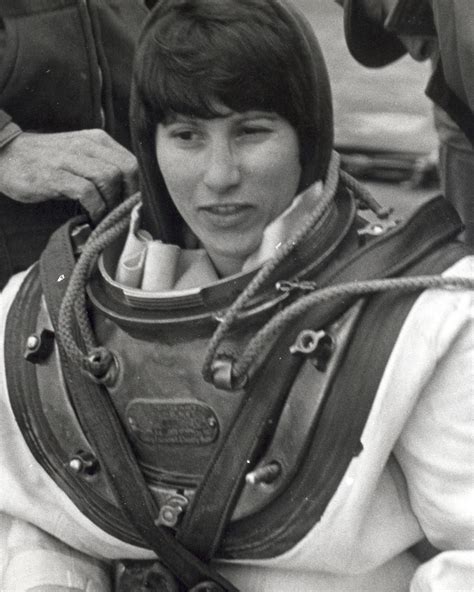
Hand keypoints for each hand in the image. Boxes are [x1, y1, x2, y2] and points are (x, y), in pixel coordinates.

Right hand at [0, 129, 137, 222]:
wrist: (4, 155)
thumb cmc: (45, 161)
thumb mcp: (78, 156)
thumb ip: (101, 167)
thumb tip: (126, 194)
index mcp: (96, 140)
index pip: (130, 162)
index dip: (135, 187)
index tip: (130, 206)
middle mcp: (85, 145)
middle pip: (125, 170)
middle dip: (127, 196)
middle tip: (120, 214)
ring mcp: (69, 159)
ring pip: (108, 178)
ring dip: (111, 203)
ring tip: (105, 217)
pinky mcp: (54, 175)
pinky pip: (87, 192)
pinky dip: (95, 209)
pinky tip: (91, 218)